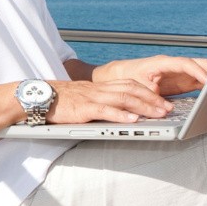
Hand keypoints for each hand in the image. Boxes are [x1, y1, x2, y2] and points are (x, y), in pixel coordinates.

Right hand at [46, 78, 173, 123]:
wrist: (37, 97)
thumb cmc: (60, 101)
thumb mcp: (84, 98)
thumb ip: (100, 102)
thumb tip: (119, 112)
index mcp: (100, 87)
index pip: (130, 85)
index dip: (149, 92)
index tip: (164, 101)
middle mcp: (99, 89)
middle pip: (132, 90)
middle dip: (153, 100)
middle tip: (169, 109)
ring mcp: (92, 97)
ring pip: (123, 99)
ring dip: (144, 107)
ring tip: (159, 114)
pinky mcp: (83, 108)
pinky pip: (105, 110)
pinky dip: (121, 115)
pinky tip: (133, 120)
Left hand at [93, 55, 206, 95]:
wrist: (119, 75)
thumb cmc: (127, 76)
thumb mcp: (137, 85)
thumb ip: (151, 93)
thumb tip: (163, 103)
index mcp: (163, 62)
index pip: (186, 64)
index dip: (198, 72)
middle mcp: (173, 65)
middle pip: (198, 63)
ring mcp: (178, 72)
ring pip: (201, 70)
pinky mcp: (181, 81)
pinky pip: (198, 80)